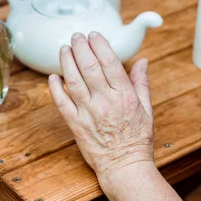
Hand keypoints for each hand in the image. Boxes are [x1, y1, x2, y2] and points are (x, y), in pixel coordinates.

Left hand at [48, 32, 153, 178]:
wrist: (124, 166)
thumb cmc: (137, 139)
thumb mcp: (146, 109)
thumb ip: (141, 83)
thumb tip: (142, 61)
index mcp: (124, 96)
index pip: (109, 63)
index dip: (99, 45)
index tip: (93, 35)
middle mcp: (105, 101)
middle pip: (89, 68)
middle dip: (81, 48)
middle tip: (76, 36)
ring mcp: (89, 113)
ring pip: (74, 82)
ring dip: (67, 62)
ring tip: (63, 49)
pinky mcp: (76, 125)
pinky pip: (62, 104)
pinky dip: (55, 89)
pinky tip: (53, 77)